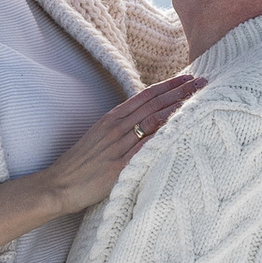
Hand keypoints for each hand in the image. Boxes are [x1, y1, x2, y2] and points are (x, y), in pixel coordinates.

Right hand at [40, 72, 201, 218]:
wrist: (58, 185)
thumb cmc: (78, 165)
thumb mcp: (98, 138)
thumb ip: (119, 130)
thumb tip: (142, 124)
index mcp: (111, 119)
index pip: (145, 96)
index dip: (168, 85)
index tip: (187, 77)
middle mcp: (116, 127)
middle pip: (154, 104)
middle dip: (180, 91)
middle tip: (203, 81)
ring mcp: (118, 146)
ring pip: (153, 121)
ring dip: (178, 108)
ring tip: (199, 98)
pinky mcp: (120, 166)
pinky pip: (146, 147)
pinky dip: (164, 136)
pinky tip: (182, 129)